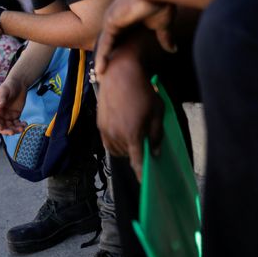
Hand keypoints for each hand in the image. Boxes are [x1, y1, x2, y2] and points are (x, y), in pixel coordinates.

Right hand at [0, 78, 27, 134]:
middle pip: (1, 126)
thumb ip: (1, 98)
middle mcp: (0, 114)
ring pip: (9, 127)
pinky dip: (20, 125)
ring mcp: (7, 116)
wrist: (19, 84)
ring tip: (22, 128)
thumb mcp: (4, 91)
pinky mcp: (15, 116)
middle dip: (6, 130)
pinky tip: (25, 124)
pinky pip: (17, 123)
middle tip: (13, 132)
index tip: (1, 128)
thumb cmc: (9, 86)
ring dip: (15, 130)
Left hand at [95, 0, 175, 75]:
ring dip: (102, 60)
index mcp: (127, 19)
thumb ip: (164, 37)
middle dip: (106, 57)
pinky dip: (102, 56)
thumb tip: (173, 50)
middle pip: (108, 42)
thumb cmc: (162, 2)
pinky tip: (101, 69)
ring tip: (100, 77)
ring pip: (104, 44)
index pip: (119, 38)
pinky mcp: (111, 22)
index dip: (117, 52)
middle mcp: (116, 18)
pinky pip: (104, 43)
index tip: (117, 66)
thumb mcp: (163, 25)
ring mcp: (111, 19)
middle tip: (104, 75)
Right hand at [96, 41, 163, 181]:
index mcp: (132, 134)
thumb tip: (154, 151)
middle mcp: (116, 135)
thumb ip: (156, 134)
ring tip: (135, 138)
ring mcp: (105, 130)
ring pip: (115, 150)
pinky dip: (116, 143)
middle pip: (127, 156)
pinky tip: (124, 134)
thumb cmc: (144, 91)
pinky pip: (107, 142)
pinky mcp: (99, 124)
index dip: (141, 173)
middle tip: (145, 146)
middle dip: (136, 154)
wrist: (121, 73)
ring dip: (126, 149)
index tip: (145, 182)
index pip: (137, 161)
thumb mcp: (158, 112)